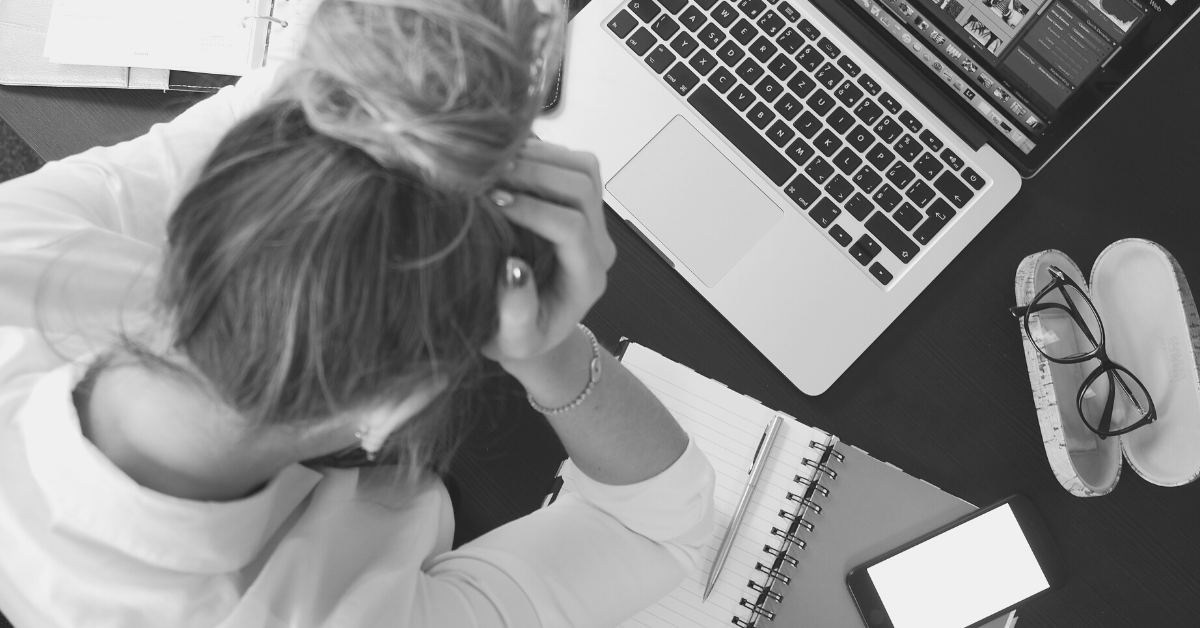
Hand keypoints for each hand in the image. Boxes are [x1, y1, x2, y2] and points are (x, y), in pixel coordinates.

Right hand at [482, 140, 616, 367]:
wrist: (530, 329)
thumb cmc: (518, 339)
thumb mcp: (513, 340)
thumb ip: (516, 314)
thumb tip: (513, 269)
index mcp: (587, 278)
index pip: (572, 228)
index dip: (534, 209)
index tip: (492, 202)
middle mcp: (598, 245)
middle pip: (583, 187)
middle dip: (536, 173)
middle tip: (488, 174)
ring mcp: (593, 221)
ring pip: (583, 167)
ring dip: (540, 157)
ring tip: (495, 164)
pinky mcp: (579, 204)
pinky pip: (571, 163)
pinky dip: (540, 152)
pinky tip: (504, 162)